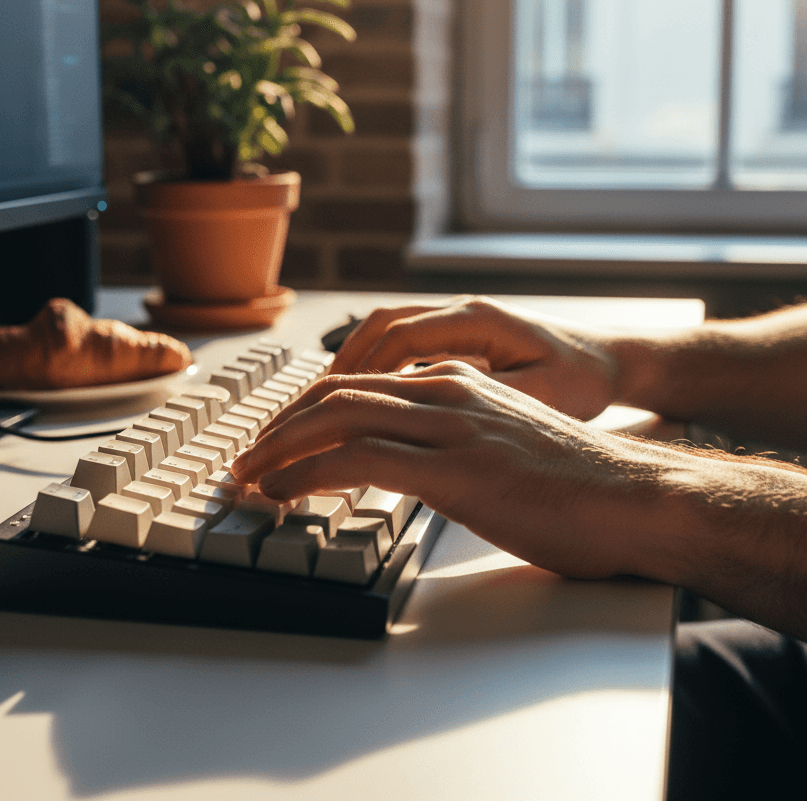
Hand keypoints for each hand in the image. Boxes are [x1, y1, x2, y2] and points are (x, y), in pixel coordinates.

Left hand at [233, 362, 664, 580]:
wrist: (634, 498)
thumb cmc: (572, 483)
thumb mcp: (498, 442)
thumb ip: (448, 438)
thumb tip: (402, 464)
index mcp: (454, 380)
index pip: (356, 382)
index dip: (304, 408)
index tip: (274, 437)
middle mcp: (445, 389)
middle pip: (334, 391)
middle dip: (279, 425)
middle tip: (244, 457)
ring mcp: (448, 424)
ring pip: (335, 417)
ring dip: (279, 447)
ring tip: (247, 476)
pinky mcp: (453, 467)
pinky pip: (357, 458)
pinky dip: (306, 473)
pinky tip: (282, 492)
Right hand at [331, 296, 620, 420]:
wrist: (611, 359)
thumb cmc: (584, 378)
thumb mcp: (543, 395)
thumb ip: (486, 398)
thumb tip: (430, 411)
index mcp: (477, 320)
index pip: (399, 335)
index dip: (361, 371)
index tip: (331, 406)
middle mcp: (460, 311)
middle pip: (378, 327)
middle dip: (338, 368)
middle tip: (308, 408)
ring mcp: (456, 320)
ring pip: (383, 331)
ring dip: (349, 365)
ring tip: (317, 406)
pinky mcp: (457, 336)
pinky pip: (399, 343)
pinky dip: (371, 367)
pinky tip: (356, 398)